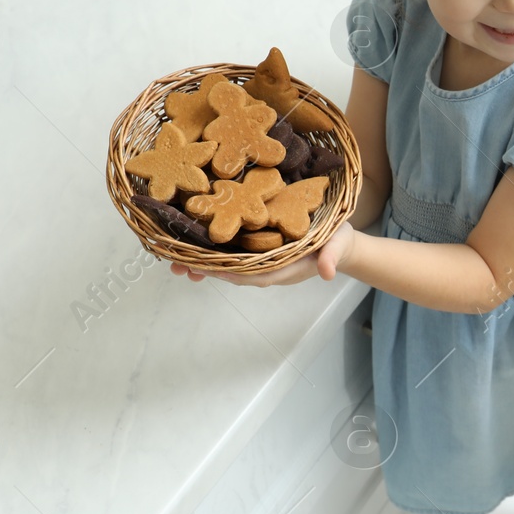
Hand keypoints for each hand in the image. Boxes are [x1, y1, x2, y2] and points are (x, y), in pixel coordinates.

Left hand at [169, 222, 357, 287]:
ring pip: (228, 267)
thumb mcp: (339, 243)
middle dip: (206, 271)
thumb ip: (333, 256)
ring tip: (173, 263)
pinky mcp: (257, 252)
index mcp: (286, 267)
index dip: (231, 273)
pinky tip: (190, 247)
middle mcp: (269, 268)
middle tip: (176, 267)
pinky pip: (231, 257)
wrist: (339, 242)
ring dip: (201, 265)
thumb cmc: (338, 240)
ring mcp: (261, 262)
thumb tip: (327, 272)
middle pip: (234, 273)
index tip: (207, 270)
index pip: (256, 274)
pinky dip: (210, 254)